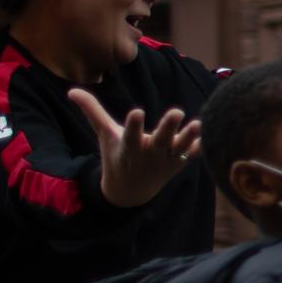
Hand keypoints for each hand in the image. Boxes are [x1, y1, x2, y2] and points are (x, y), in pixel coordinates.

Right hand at [69, 90, 199, 208]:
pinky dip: (199, 148)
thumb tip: (71, 91)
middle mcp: (148, 154)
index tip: (136, 112)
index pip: (130, 135)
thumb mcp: (105, 135)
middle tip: (177, 111)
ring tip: (198, 124)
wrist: (129, 191)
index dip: (133, 125)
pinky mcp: (178, 164)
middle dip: (168, 128)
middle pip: (160, 140)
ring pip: (179, 148)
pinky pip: (190, 156)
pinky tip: (210, 134)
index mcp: (128, 147)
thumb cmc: (117, 155)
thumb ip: (93, 112)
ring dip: (189, 136)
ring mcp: (165, 160)